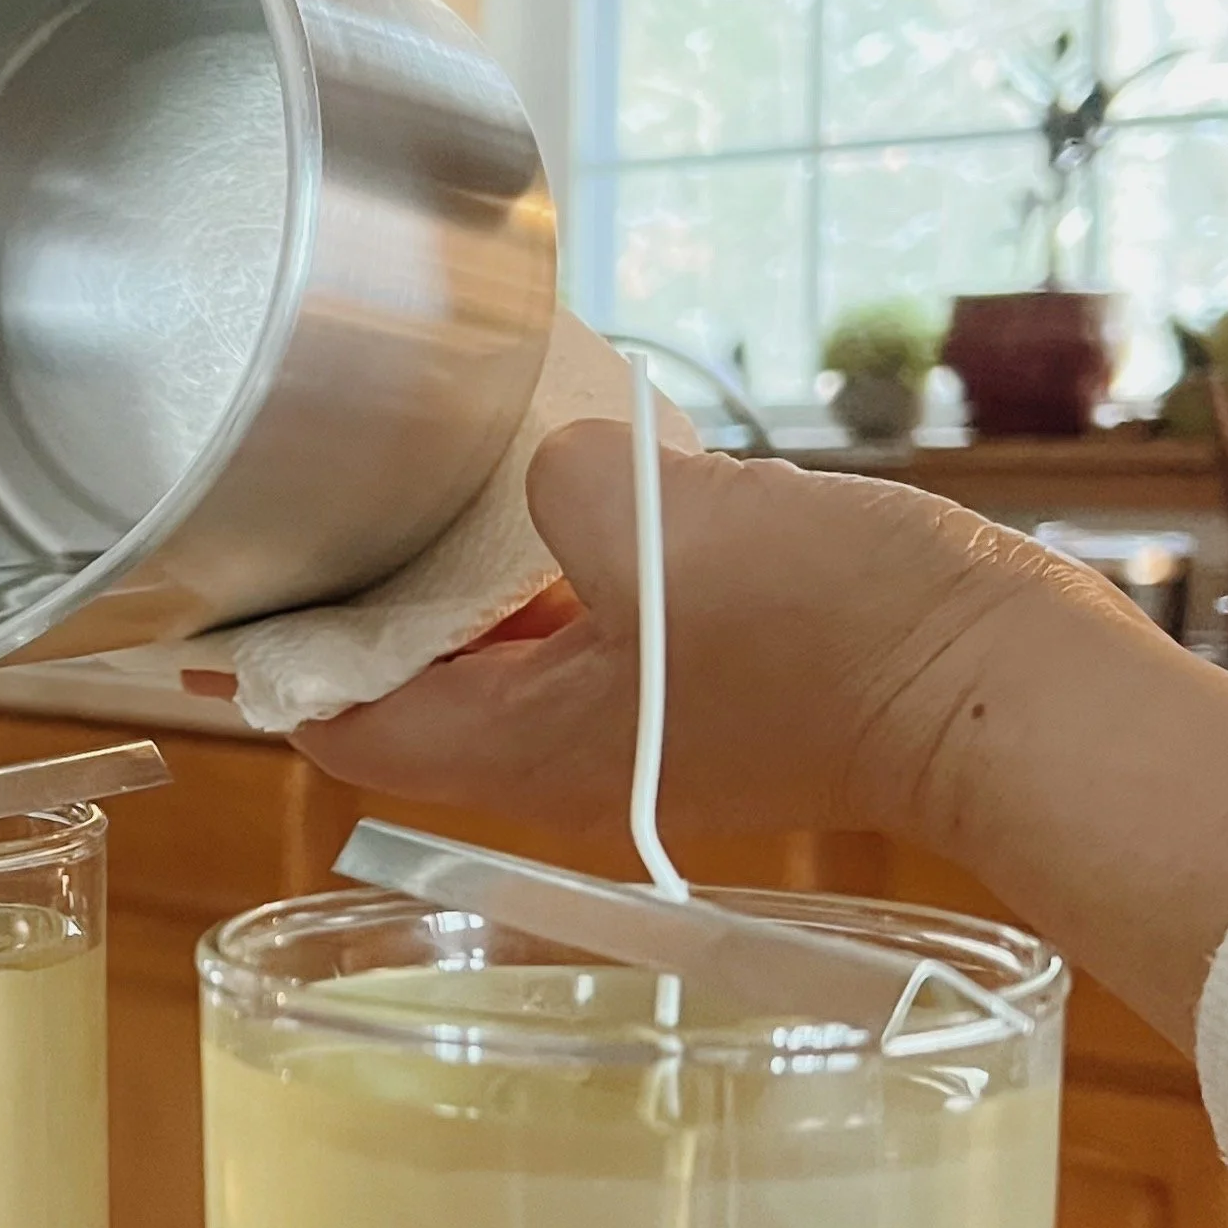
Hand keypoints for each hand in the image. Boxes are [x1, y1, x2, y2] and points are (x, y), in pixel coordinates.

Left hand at [293, 423, 1058, 852]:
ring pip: (519, 654)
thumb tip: (558, 466)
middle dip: (375, 601)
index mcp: (524, 750)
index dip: (276, 663)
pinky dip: (578, 567)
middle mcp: (570, 761)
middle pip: (424, 689)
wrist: (997, 684)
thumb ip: (554, 481)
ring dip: (483, 575)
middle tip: (331, 498)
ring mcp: (649, 732)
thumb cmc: (828, 628)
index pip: (346, 726)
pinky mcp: (716, 692)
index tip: (229, 586)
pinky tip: (593, 483)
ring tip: (451, 473)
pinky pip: (608, 629)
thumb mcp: (650, 522)